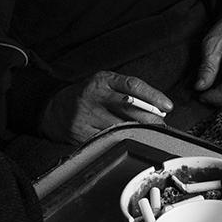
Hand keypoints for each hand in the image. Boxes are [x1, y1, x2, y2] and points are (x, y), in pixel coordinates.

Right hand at [39, 70, 173, 144]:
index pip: (133, 85)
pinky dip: (122, 141)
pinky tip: (130, 141)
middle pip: (130, 107)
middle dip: (151, 118)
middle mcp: (94, 96)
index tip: (167, 106)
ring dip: (140, 131)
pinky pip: (107, 139)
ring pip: (121, 126)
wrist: (54, 109)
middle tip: (163, 124)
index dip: (153, 96)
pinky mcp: (81, 132)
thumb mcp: (105, 84)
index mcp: (102, 80)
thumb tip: (157, 107)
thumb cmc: (87, 96)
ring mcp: (87, 115)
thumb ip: (128, 92)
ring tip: (151, 134)